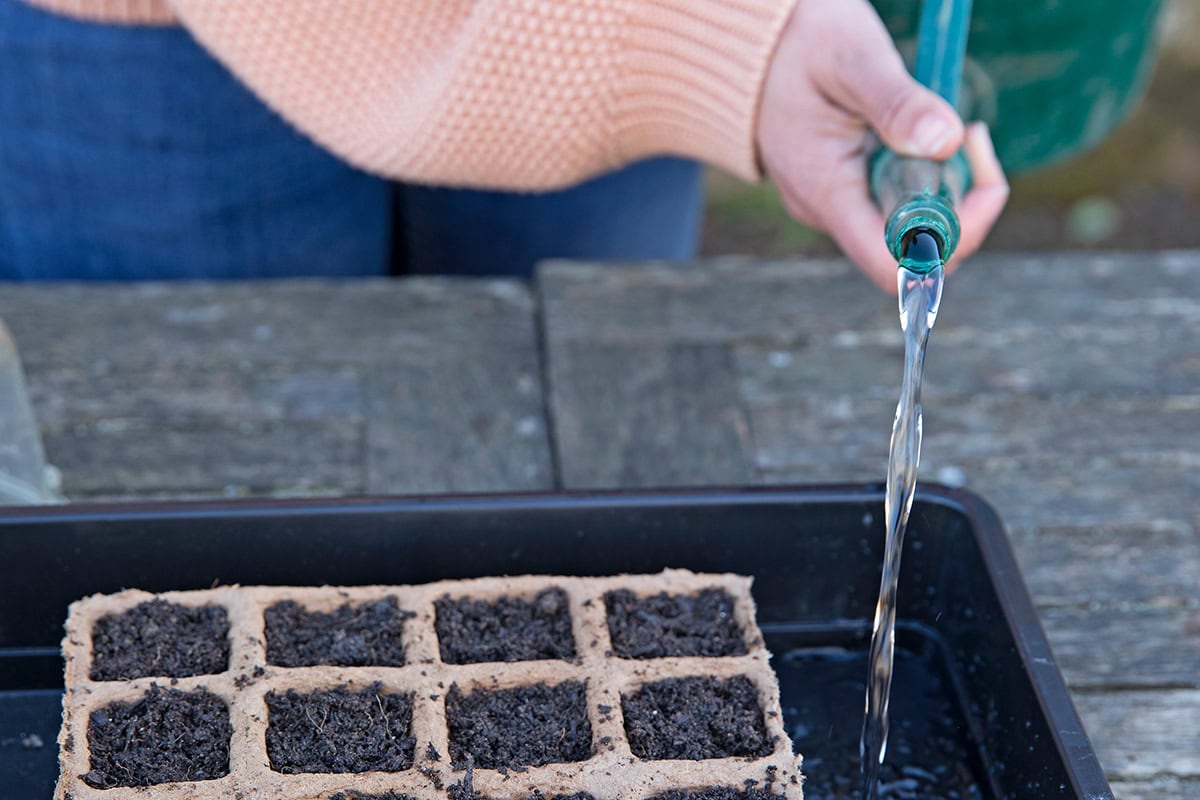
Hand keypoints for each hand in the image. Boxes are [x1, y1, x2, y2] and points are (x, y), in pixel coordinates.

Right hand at [756, 0, 1008, 292]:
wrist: (747, 40)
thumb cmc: (794, 45)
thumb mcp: (850, 60)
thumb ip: (897, 103)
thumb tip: (947, 142)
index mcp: (825, 193)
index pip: (893, 263)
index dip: (948, 241)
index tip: (979, 183)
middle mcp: (827, 210)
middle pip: (912, 247)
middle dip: (959, 200)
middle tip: (971, 134)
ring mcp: (833, 201)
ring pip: (909, 223)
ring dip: (945, 182)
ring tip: (947, 124)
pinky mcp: (842, 185)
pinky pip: (895, 200)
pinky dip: (924, 171)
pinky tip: (922, 129)